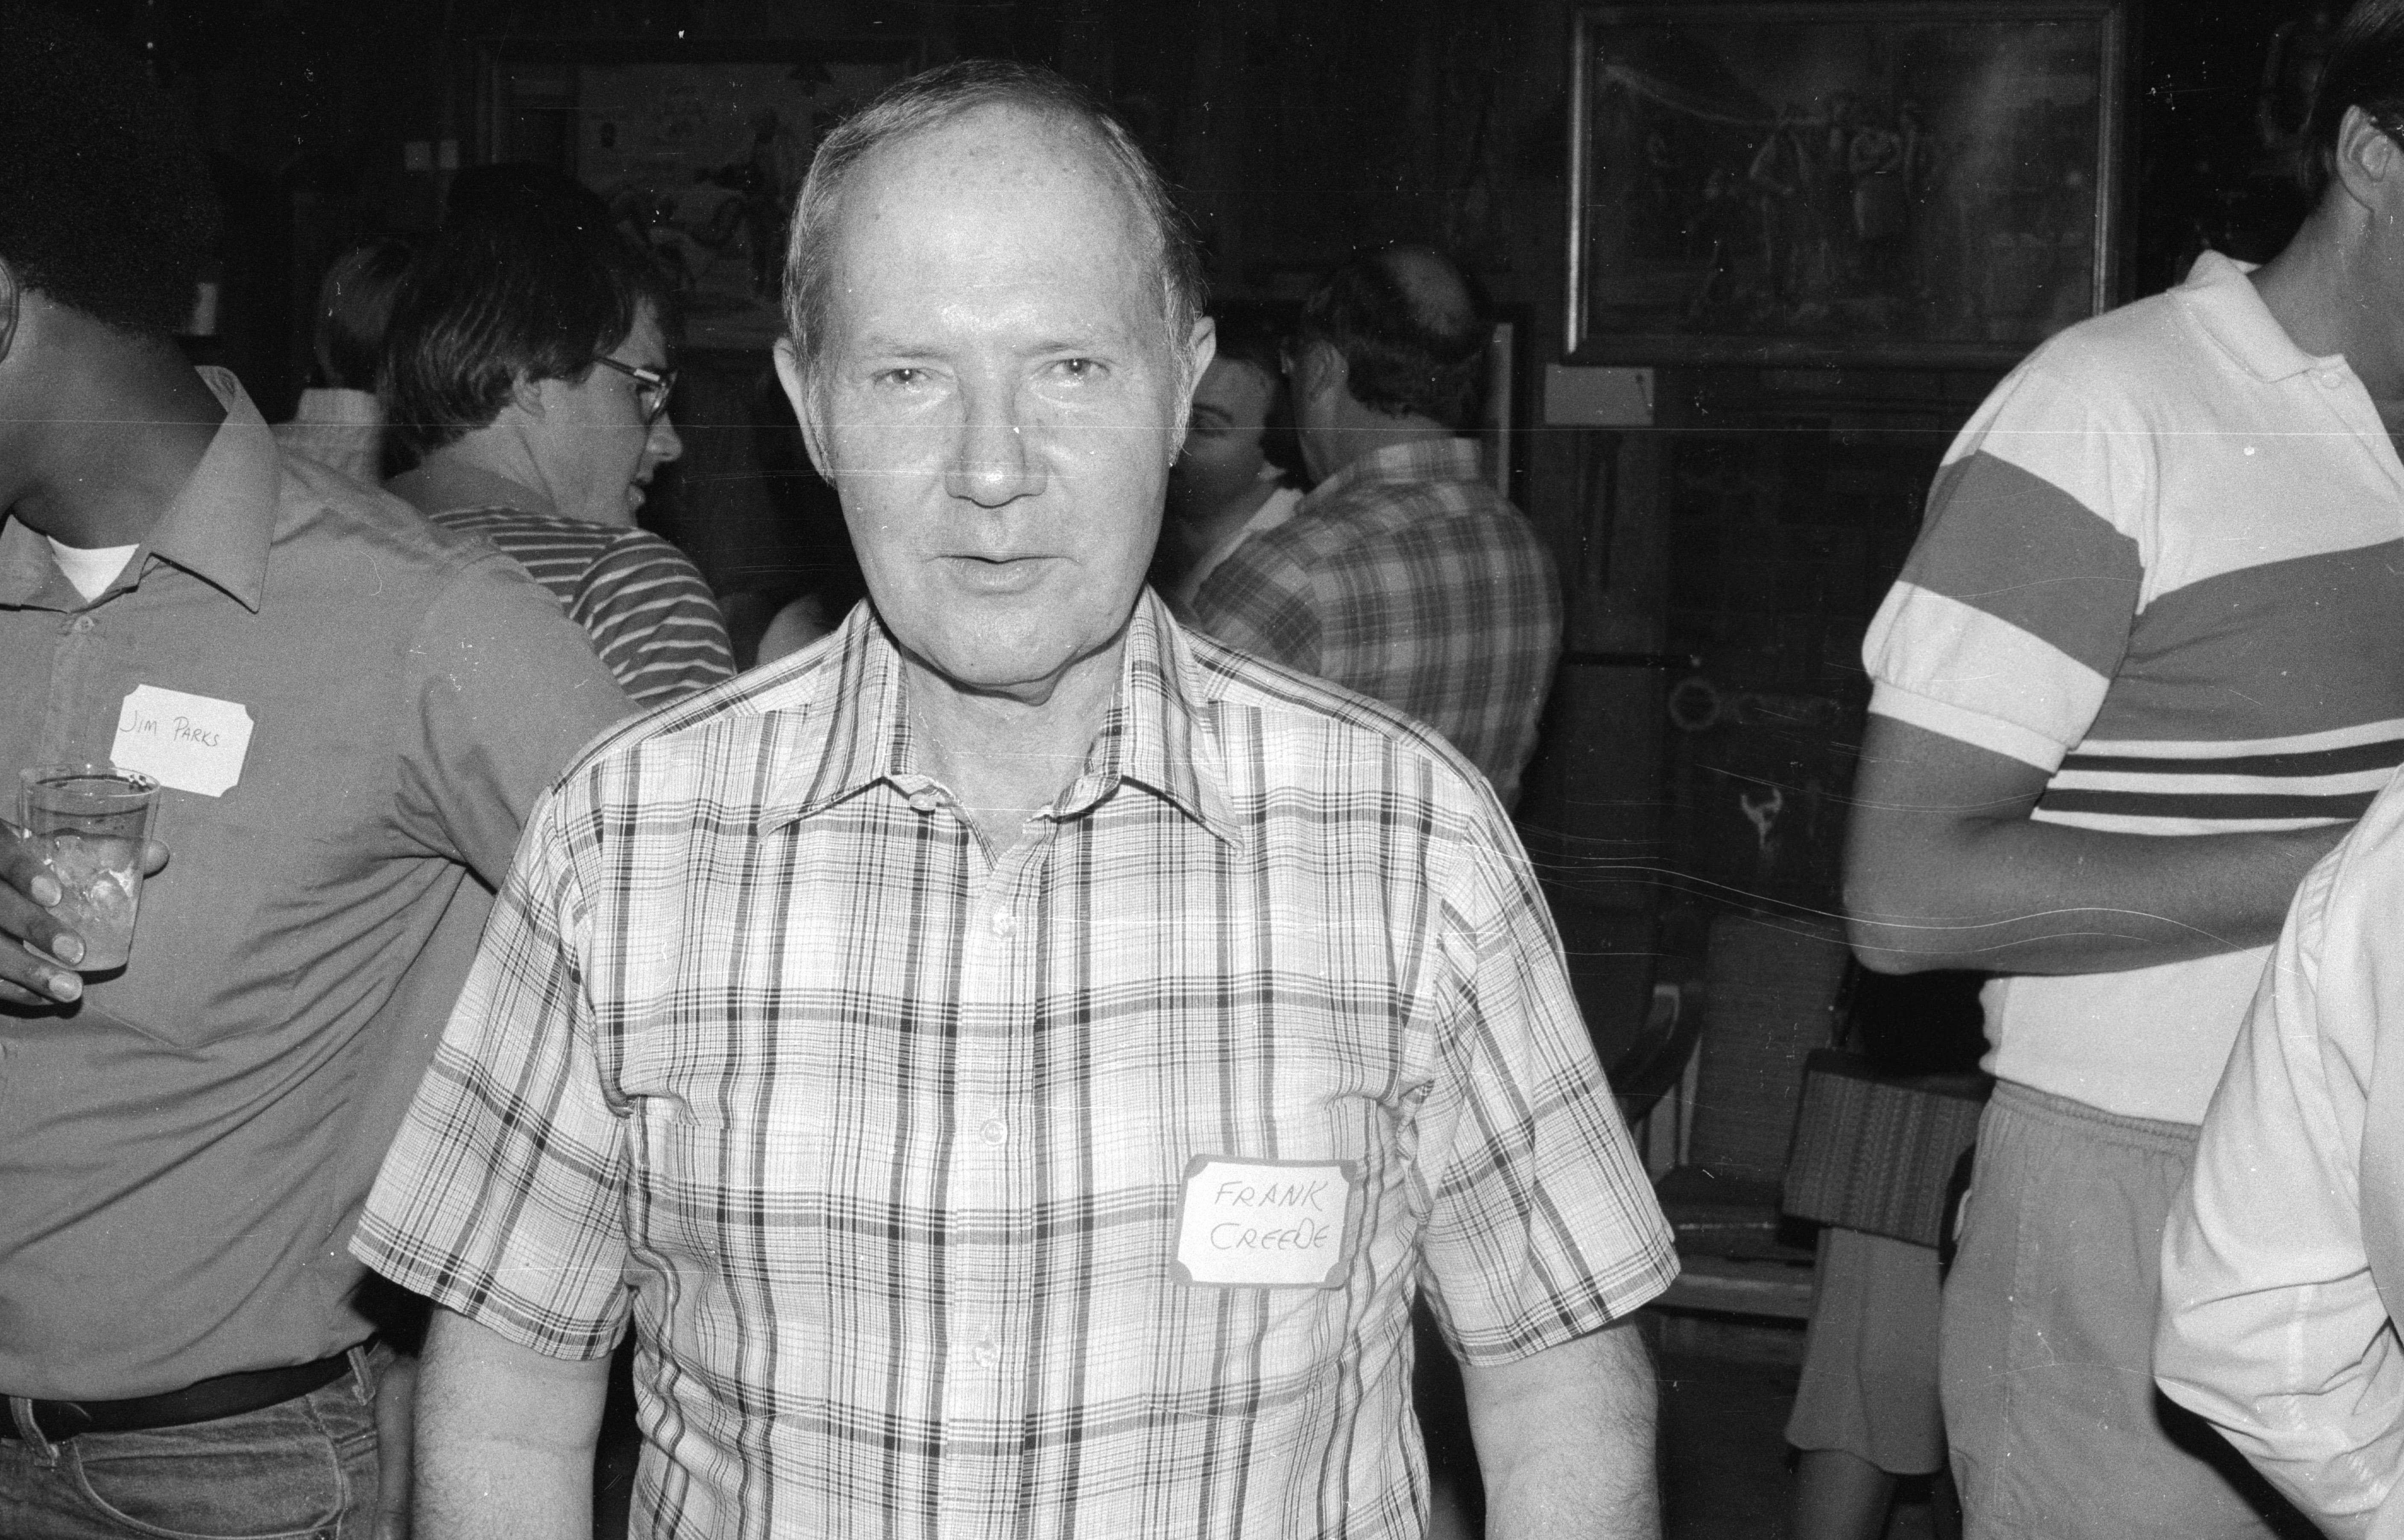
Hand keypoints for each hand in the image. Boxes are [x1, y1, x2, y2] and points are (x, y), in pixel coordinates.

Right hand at [0, 821, 166, 1006]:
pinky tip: (48, 999)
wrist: (0, 891)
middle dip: (35, 928)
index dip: (23, 871)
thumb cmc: (27, 870)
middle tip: (76, 952)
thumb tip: (159, 853)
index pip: (1, 852)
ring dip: (28, 972)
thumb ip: (101, 852)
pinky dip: (16, 990)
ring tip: (71, 990)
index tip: (54, 894)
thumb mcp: (53, 853)